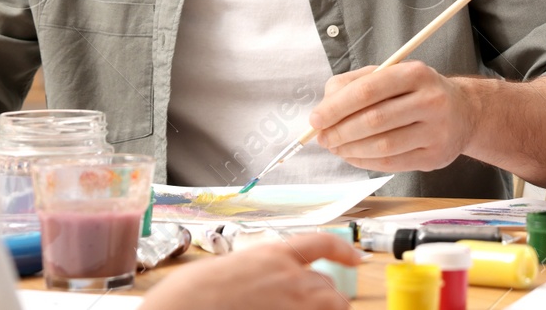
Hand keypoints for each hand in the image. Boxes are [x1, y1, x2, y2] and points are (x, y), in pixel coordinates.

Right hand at [140, 232, 357, 309]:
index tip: (357, 258)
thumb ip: (255, 272)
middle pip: (328, 286)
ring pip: (331, 305)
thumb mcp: (225, 270)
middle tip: (318, 308)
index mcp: (271, 254)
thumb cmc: (188, 296)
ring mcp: (291, 304)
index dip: (343, 251)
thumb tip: (261, 283)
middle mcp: (287, 277)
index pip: (320, 244)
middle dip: (327, 298)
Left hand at [309, 61, 475, 171]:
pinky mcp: (435, 156)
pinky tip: (354, 156)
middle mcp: (430, 100)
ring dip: (350, 150)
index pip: (368, 90)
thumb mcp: (391, 75)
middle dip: (340, 131)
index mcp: (416, 73)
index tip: (315, 119)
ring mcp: (436, 130)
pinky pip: (392, 163)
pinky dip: (365, 162)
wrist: (463, 112)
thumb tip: (323, 111)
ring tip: (336, 147)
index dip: (336, 107)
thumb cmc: (416, 92)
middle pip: (374, 120)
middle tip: (323, 138)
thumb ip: (353, 85)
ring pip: (382, 145)